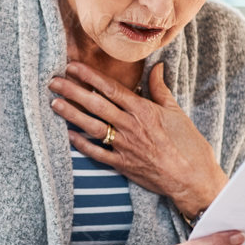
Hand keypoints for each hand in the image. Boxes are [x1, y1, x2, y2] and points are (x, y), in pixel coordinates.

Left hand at [49, 60, 226, 219]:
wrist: (192, 178)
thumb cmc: (188, 144)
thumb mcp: (176, 112)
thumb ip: (160, 89)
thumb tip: (157, 66)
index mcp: (143, 110)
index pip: (110, 88)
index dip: (89, 76)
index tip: (72, 66)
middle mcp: (130, 126)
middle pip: (95, 104)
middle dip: (72, 91)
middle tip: (53, 82)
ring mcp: (124, 146)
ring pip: (92, 126)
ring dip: (71, 115)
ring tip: (54, 104)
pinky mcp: (122, 165)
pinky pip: (97, 153)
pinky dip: (82, 145)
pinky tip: (69, 135)